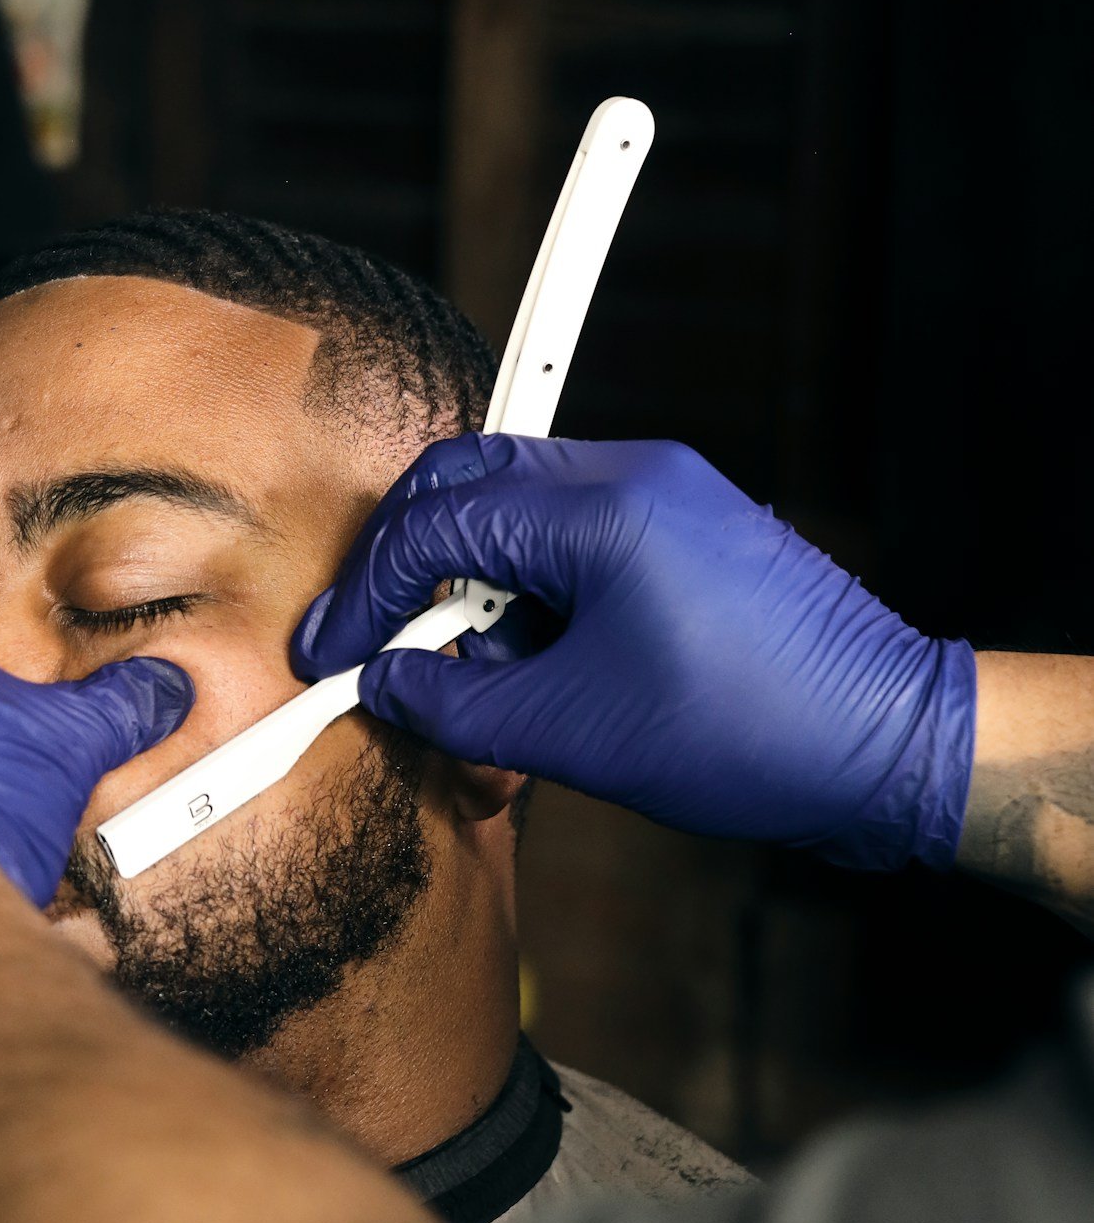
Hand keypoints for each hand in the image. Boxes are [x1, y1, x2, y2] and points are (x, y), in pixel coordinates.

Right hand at [294, 434, 975, 867]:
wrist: (889, 748)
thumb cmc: (754, 735)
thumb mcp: (574, 734)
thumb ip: (457, 700)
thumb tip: (388, 683)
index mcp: (606, 508)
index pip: (439, 519)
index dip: (369, 590)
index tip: (333, 649)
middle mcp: (637, 474)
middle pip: (470, 478)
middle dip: (408, 559)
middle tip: (373, 636)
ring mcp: (669, 492)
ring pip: (520, 504)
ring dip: (474, 579)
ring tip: (476, 675)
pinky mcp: (689, 526)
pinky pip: (576, 534)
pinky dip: (533, 589)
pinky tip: (536, 667)